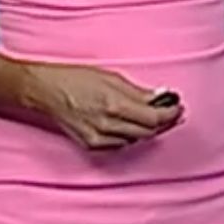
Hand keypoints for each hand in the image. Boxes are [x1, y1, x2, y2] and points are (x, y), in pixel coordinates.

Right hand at [21, 63, 182, 150]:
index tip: (177, 107)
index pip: (154, 119)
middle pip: (148, 132)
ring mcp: (99, 138)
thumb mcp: (112, 78)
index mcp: (116, 105)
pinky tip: (129, 124)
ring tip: (149, 116)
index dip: (171, 114)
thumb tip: (160, 98)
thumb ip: (138, 92)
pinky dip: (129, 136)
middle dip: (163, 122)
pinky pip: (120, 145)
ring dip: (146, 129)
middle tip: (171, 112)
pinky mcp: (91, 145)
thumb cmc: (76, 79)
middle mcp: (109, 125)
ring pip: (136, 140)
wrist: (46, 91)